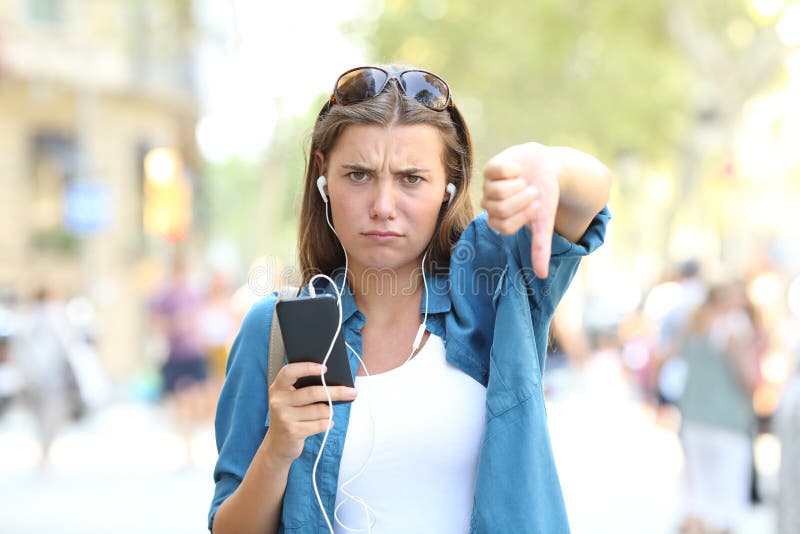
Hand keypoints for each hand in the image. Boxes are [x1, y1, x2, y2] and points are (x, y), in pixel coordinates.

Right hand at [262, 362, 357, 463]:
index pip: (290, 372)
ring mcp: (284, 417)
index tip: (324, 368)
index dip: (307, 368)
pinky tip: (325, 423)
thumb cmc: (291, 416)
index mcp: (277, 388)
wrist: (277, 445)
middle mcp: (278, 401)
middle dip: (336, 392)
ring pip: (320, 410)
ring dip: (329, 412)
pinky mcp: (292, 432)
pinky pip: (320, 424)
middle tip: (352, 392)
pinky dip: (327, 423)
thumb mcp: (291, 400)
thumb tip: (333, 382)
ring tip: (327, 414)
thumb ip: (304, 389)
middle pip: (312, 392)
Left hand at [481, 142, 561, 277]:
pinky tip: (518, 169)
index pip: (504, 226)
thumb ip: (540, 247)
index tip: (536, 207)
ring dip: (518, 184)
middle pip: (499, 208)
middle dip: (521, 199)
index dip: (523, 215)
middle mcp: (490, 206)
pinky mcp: (490, 168)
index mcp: (500, 222)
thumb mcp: (544, 223)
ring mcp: (487, 187)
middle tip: (532, 192)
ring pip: (496, 190)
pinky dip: (513, 169)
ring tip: (525, 180)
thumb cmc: (545, 198)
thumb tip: (542, 276)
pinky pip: (497, 170)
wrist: (547, 168)